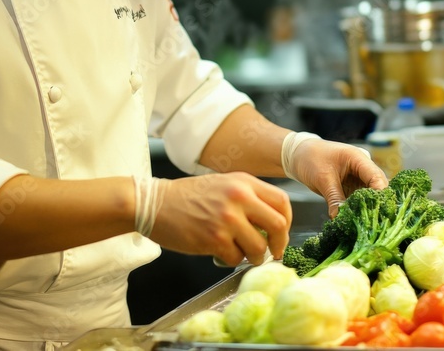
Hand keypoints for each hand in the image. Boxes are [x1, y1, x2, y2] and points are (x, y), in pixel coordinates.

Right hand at [147, 172, 291, 266]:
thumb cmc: (189, 196)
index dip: (288, 221)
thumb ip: (248, 198)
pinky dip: (232, 260)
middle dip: (279, 244)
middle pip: (278, 225)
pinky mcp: (214, 239)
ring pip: (259, 247)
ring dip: (254, 256)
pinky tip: (221, 253)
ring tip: (243, 254)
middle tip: (273, 252)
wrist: (155, 203)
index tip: (282, 233)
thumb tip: (272, 223)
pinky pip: (236, 258)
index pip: (282, 202)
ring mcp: (227, 218)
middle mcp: (239, 197)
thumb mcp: (224, 184)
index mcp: (244, 182)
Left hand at [289, 138, 387, 217]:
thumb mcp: (322, 178)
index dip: (380, 194)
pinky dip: (358, 209)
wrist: (299, 155)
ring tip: (366, 223)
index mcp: (358, 159)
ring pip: (370, 195)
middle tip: (374, 222)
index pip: (376, 177)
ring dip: (367, 208)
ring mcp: (358, 178)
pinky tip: (356, 220)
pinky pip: (359, 200)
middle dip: (376, 204)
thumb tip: (340, 218)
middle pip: (378, 187)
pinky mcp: (352, 188)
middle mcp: (363, 168)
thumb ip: (334, 197)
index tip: (379, 210)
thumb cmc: (311, 158)